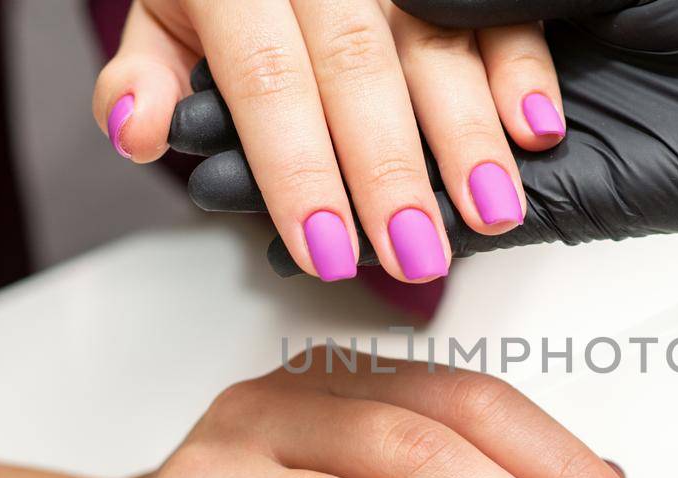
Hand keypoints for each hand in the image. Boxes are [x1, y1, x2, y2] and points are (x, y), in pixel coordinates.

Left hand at [94, 0, 568, 282]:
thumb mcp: (169, 13)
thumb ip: (150, 74)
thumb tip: (140, 131)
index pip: (266, 79)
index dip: (295, 169)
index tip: (321, 247)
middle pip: (358, 66)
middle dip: (390, 170)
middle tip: (414, 253)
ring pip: (435, 42)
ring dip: (469, 134)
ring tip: (488, 213)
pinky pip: (497, 10)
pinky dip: (522, 69)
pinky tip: (536, 129)